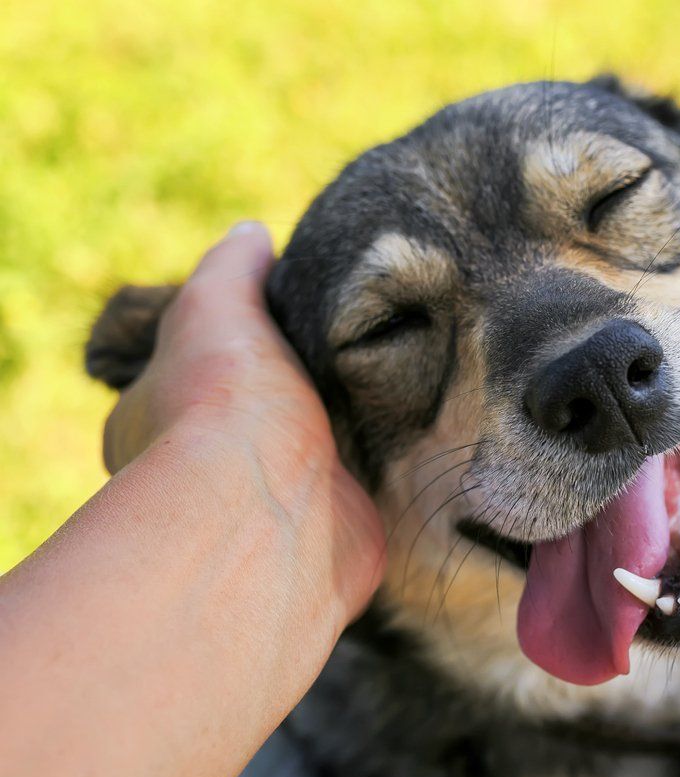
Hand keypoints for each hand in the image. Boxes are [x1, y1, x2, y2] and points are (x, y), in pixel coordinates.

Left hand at [102, 221, 385, 621]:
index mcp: (156, 419)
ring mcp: (273, 507)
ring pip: (314, 454)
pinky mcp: (335, 531)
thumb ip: (232, 268)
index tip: (280, 319)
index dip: (230, 346)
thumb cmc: (226, 408)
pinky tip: (416, 431)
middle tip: (354, 346)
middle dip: (298, 389)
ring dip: (348, 428)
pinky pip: (362, 490)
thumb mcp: (215, 306)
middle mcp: (207, 472)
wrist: (274, 514)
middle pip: (257, 416)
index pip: (189, 374)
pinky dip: (385, 467)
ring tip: (399, 375)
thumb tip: (253, 234)